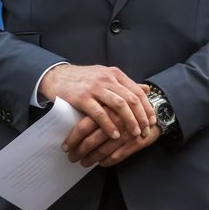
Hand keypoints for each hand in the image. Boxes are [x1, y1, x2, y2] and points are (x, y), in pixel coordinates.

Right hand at [40, 64, 154, 148]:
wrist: (56, 76)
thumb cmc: (84, 79)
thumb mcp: (106, 76)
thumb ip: (125, 84)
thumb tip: (147, 89)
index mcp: (115, 74)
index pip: (137, 91)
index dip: (147, 107)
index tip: (152, 120)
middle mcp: (107, 79)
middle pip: (131, 99)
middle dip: (141, 117)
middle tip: (146, 130)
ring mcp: (95, 88)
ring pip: (119, 105)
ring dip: (129, 121)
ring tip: (135, 134)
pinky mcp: (81, 98)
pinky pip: (99, 113)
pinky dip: (109, 125)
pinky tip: (115, 135)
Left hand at [67, 109, 160, 167]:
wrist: (158, 112)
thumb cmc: (131, 108)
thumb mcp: (114, 103)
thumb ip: (97, 108)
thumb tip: (70, 115)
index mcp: (107, 109)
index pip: (84, 126)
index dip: (72, 139)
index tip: (65, 146)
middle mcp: (116, 121)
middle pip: (90, 141)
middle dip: (78, 152)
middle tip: (71, 157)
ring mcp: (126, 134)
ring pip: (102, 152)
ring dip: (90, 159)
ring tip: (83, 162)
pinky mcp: (135, 143)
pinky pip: (116, 157)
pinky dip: (106, 162)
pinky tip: (101, 163)